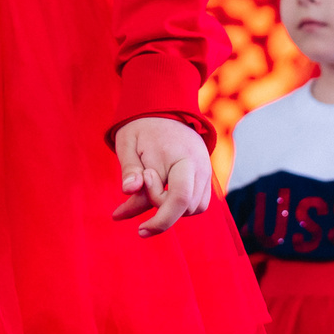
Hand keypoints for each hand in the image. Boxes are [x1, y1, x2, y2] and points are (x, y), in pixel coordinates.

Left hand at [109, 117, 212, 235]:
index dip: (156, 213)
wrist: (166, 111)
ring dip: (171, 212)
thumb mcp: (127, 144)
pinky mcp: (206, 177)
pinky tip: (162, 199)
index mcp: (182, 156)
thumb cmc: (142, 128)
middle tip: (137, 222)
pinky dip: (181, 208)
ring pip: (194, 209)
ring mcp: (206, 171)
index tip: (126, 204)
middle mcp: (199, 166)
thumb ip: (129, 168)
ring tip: (149, 197)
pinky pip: (199, 204)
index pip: (177, 199)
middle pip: (186, 207)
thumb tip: (128, 191)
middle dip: (161, 216)